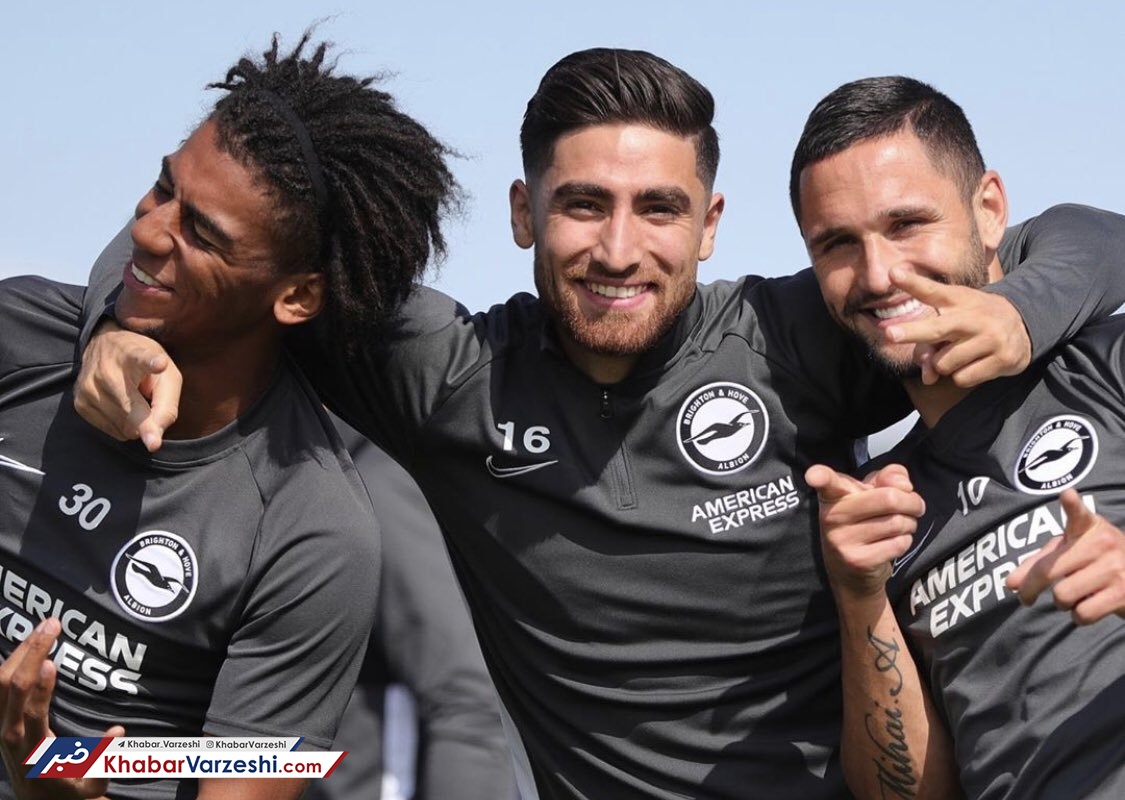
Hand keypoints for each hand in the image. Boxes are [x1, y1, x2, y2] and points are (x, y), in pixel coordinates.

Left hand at [0, 618, 124, 799]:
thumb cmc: (71, 788)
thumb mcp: (93, 782)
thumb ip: (104, 758)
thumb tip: (118, 731)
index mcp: (34, 751)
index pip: (32, 714)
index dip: (41, 688)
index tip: (54, 661)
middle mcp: (11, 735)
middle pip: (12, 688)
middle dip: (32, 652)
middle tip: (52, 624)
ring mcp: (0, 726)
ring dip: (19, 651)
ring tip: (41, 628)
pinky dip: (9, 662)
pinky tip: (26, 646)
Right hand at [73, 321, 180, 451]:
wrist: (102, 348)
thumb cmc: (143, 366)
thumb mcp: (166, 375)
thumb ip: (167, 404)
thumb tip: (154, 440)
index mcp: (133, 354)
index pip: (142, 358)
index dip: (152, 362)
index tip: (160, 364)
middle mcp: (107, 369)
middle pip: (133, 411)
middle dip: (149, 423)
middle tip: (151, 410)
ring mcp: (89, 387)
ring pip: (125, 427)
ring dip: (137, 423)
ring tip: (133, 400)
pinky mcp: (79, 403)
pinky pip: (113, 431)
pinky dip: (124, 426)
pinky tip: (121, 406)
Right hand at [806, 463, 924, 599]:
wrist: (850, 572)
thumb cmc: (862, 522)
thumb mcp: (871, 493)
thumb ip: (889, 477)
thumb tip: (903, 484)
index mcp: (833, 495)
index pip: (826, 482)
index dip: (819, 476)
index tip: (813, 475)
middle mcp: (833, 516)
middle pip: (889, 498)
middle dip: (912, 502)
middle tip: (914, 506)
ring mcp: (843, 540)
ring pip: (898, 522)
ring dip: (910, 523)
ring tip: (899, 526)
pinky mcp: (858, 561)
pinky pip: (899, 543)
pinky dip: (905, 541)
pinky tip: (893, 542)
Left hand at [883, 269, 1030, 386]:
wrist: (1023, 325)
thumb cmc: (973, 322)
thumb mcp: (952, 317)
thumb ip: (928, 342)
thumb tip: (928, 377)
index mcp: (957, 300)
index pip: (932, 291)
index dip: (912, 283)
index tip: (893, 274)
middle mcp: (973, 316)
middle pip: (937, 328)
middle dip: (912, 332)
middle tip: (889, 334)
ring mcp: (991, 337)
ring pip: (944, 363)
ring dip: (944, 365)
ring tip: (961, 352)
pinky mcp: (1003, 358)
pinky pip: (962, 378)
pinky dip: (962, 376)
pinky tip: (976, 363)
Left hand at [1006, 489, 1124, 623]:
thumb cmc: (1092, 561)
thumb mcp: (1067, 551)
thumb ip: (1037, 564)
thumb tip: (1010, 584)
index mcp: (1088, 527)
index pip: (1079, 514)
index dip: (1072, 505)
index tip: (1067, 495)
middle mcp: (1103, 543)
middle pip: (1048, 571)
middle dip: (1029, 589)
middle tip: (1025, 598)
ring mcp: (1115, 568)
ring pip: (1062, 596)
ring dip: (1062, 603)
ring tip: (1074, 595)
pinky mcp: (1123, 594)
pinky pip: (1082, 614)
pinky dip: (1078, 616)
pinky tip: (1089, 605)